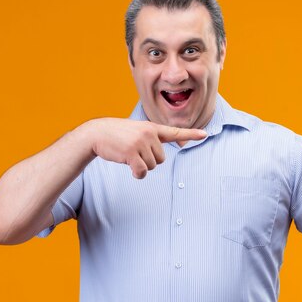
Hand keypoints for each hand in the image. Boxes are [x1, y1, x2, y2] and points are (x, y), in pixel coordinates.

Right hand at [83, 118, 206, 178]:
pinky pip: (142, 172)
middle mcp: (149, 134)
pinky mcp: (132, 153)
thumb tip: (157, 159)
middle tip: (134, 152)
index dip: (191, 134)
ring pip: (152, 166)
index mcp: (152, 128)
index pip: (175, 132)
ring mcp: (140, 143)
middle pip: (161, 159)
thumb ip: (150, 140)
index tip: (204, 134)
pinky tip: (127, 165)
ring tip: (128, 154)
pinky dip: (136, 173)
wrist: (96, 133)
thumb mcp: (136, 132)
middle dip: (149, 160)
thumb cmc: (117, 135)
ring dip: (141, 166)